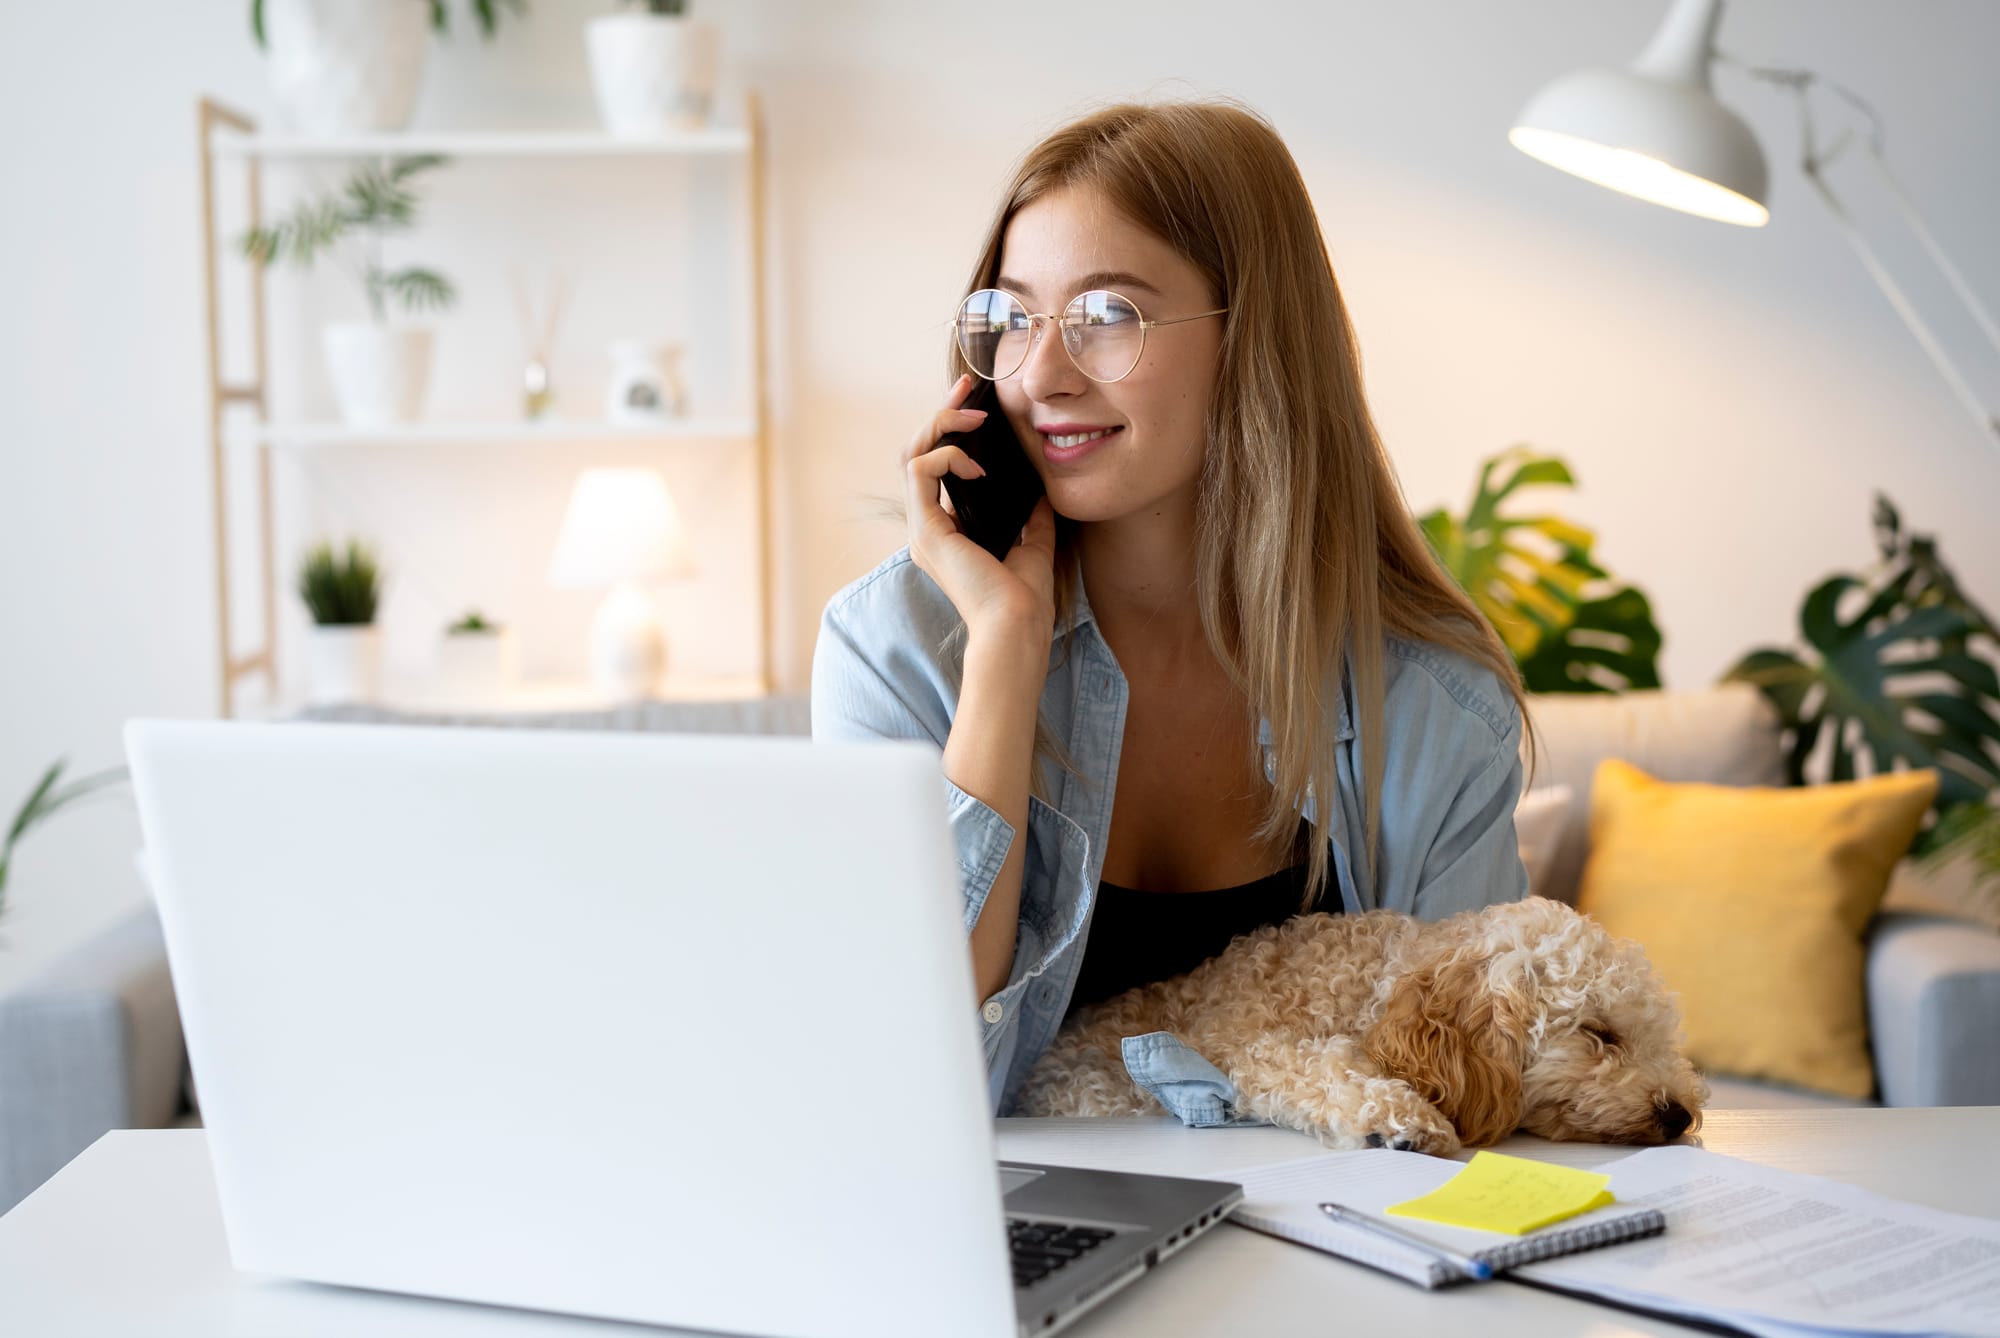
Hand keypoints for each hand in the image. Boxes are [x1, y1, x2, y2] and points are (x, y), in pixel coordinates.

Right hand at [903, 373, 1057, 645]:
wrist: (1017, 628)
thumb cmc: (1024, 598)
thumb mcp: (1034, 542)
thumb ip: (1031, 514)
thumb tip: (1041, 486)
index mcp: (947, 531)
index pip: (936, 467)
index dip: (950, 430)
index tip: (976, 403)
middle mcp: (927, 528)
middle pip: (917, 452)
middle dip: (940, 414)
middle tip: (967, 388)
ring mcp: (922, 529)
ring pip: (911, 455)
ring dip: (940, 426)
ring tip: (974, 417)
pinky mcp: (925, 530)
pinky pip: (920, 471)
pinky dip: (947, 455)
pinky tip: (976, 463)